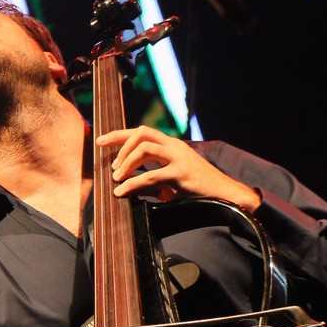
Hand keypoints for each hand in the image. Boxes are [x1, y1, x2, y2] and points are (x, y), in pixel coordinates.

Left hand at [97, 126, 259, 211]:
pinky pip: (150, 175)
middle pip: (142, 132)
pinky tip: (121, 191)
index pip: (143, 132)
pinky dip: (132, 183)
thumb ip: (151, 177)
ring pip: (145, 148)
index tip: (101, 140)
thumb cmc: (197, 189)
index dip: (120, 134)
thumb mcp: (171, 180)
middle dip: (119, 141)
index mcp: (172, 145)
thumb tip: (127, 184)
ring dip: (126, 161)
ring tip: (115, 177)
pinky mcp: (181, 173)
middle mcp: (174, 146)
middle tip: (104, 154)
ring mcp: (179, 157)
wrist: (225, 195)